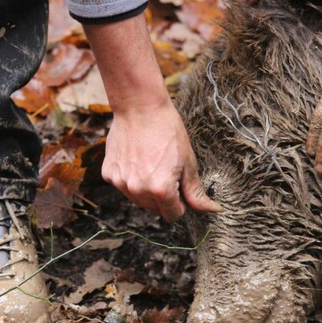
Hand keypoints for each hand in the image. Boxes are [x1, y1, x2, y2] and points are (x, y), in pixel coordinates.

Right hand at [102, 103, 221, 221]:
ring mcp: (121, 183)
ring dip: (147, 190)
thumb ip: (196, 192)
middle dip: (164, 198)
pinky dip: (132, 179)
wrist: (140, 107)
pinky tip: (137, 159)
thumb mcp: (188, 162)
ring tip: (151, 163)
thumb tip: (213, 210)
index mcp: (161, 190)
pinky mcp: (108, 174)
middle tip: (167, 171)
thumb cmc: (168, 131)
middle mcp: (138, 190)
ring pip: (139, 201)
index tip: (181, 187)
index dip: (181, 204)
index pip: (173, 215)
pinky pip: (124, 187)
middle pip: (155, 211)